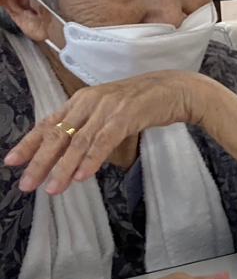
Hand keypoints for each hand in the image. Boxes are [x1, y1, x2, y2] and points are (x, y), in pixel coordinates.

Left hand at [4, 71, 210, 194]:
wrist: (177, 89)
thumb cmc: (146, 103)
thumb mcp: (111, 112)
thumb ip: (91, 127)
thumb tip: (73, 155)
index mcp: (82, 100)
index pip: (49, 123)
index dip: (29, 143)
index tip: (12, 161)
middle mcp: (89, 102)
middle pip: (57, 135)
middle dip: (39, 161)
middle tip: (26, 184)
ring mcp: (107, 109)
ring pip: (77, 142)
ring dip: (63, 168)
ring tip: (52, 189)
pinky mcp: (125, 116)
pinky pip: (103, 142)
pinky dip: (90, 160)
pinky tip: (81, 176)